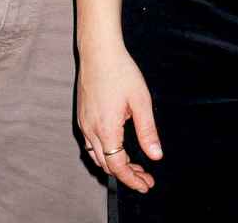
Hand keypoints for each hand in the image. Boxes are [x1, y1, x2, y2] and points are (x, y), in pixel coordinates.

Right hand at [78, 44, 161, 192]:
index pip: (117, 166)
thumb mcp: (140, 101)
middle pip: (106, 165)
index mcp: (107, 129)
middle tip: (145, 177)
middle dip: (126, 174)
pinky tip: (117, 146)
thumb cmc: (121, 71)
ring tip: (134, 165)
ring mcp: (84, 123)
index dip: (132, 180)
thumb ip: (147, 131)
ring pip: (97, 156)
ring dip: (114, 164)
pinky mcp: (82, 116)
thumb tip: (156, 156)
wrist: (98, 50)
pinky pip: (90, 144)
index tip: (146, 185)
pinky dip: (104, 152)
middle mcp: (91, 130)